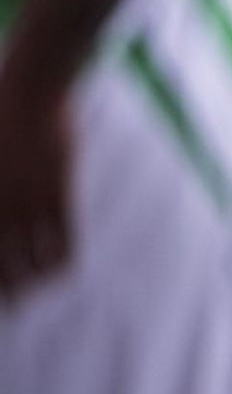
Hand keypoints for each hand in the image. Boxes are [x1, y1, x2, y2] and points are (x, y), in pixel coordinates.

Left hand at [0, 91, 72, 301]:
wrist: (31, 87)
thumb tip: (5, 220)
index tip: (2, 296)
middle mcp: (0, 206)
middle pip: (2, 266)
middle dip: (8, 292)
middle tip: (12, 306)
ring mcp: (30, 200)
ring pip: (34, 260)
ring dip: (35, 283)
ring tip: (36, 291)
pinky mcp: (59, 192)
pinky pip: (63, 240)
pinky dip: (62, 262)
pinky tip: (60, 269)